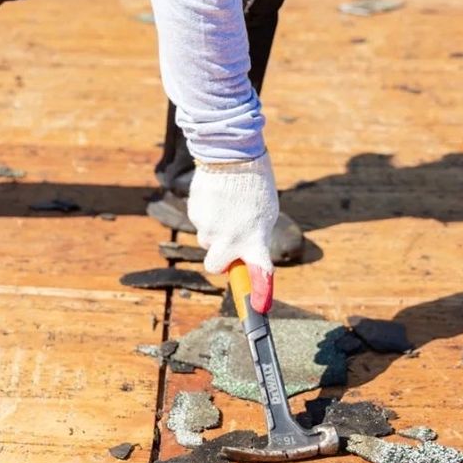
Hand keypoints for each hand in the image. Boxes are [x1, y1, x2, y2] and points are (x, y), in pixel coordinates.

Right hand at [187, 152, 276, 311]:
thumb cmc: (255, 184)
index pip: (259, 273)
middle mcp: (230, 239)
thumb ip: (256, 237)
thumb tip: (245, 253)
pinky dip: (207, 214)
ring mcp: (209, 228)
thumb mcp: (267, 213)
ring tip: (227, 206)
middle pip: (215, 267)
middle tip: (229, 243)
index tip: (259, 309)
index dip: (258, 294)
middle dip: (220, 260)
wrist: (231, 154)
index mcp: (254, 239)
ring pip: (207, 240)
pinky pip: (200, 222)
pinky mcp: (195, 215)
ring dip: (215, 230)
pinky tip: (217, 197)